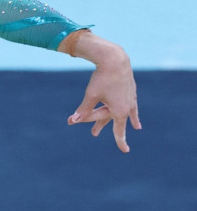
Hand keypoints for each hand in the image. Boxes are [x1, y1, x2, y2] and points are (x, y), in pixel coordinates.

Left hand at [65, 35, 141, 151]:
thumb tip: (72, 121)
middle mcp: (127, 106)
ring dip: (121, 118)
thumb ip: (84, 110)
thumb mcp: (91, 95)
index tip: (126, 151)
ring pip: (122, 111)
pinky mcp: (130, 90)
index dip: (121, 142)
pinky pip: (131, 104)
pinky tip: (137, 111)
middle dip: (100, 124)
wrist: (115, 59)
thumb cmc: (102, 78)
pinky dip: (133, 109)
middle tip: (93, 133)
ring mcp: (130, 98)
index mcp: (119, 111)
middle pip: (110, 117)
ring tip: (136, 127)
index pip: (119, 131)